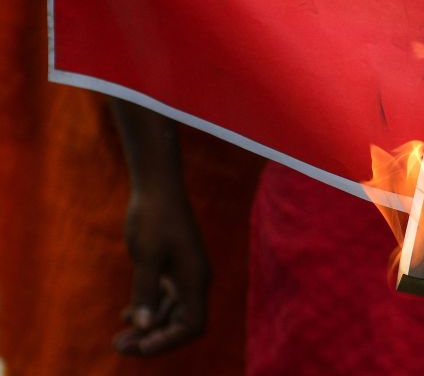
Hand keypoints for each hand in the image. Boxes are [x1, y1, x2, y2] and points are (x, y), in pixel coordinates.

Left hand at [113, 190, 209, 355]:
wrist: (157, 186)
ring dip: (147, 326)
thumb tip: (144, 326)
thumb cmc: (153, 217)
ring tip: (118, 337)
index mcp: (195, 278)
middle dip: (152, 338)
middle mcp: (195, 279)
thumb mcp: (145, 256)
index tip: (141, 346)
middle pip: (180, 322)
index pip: (193, 325)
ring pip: (170, 311)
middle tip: (119, 346)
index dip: (169, 341)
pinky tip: (125, 316)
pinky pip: (164, 297)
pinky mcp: (173, 266)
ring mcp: (184, 273)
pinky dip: (148, 309)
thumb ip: (145, 292)